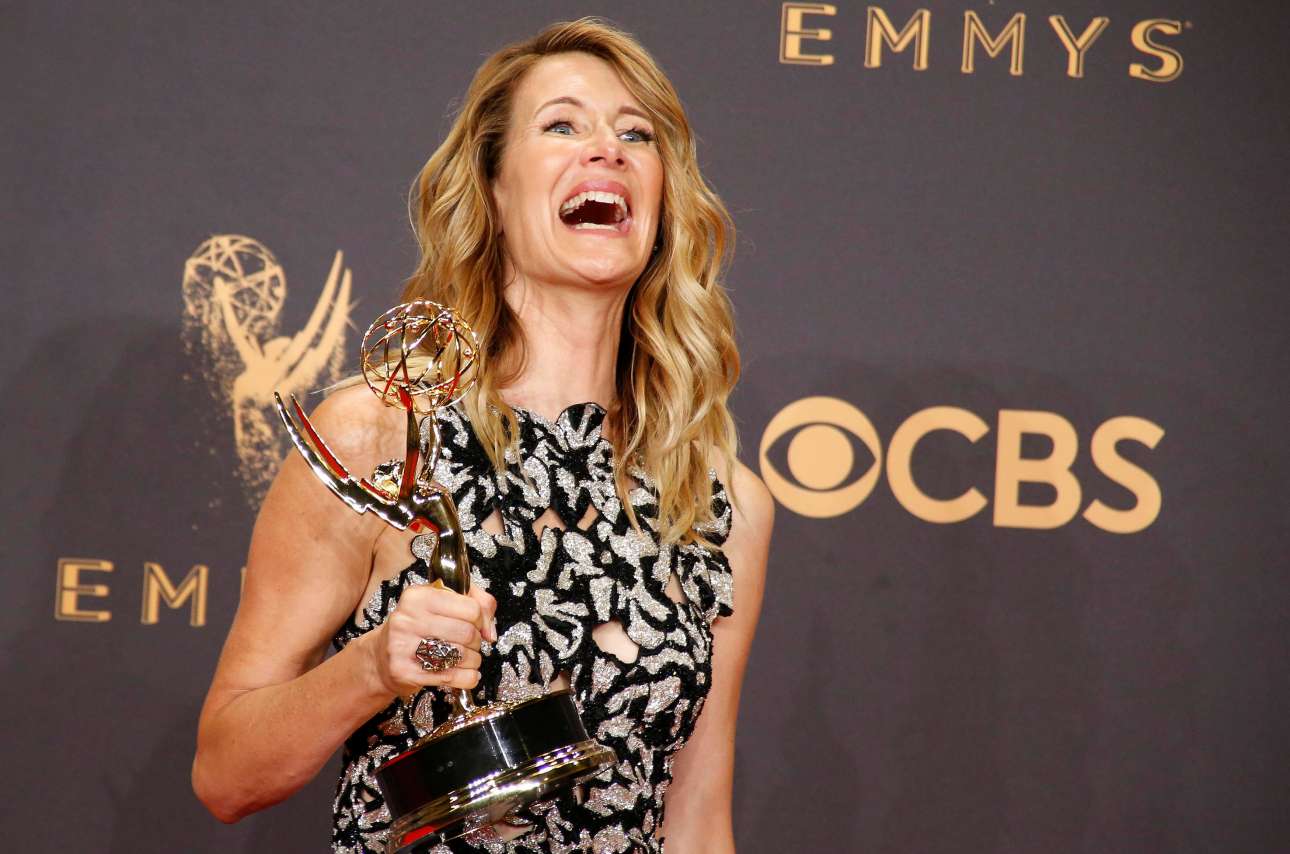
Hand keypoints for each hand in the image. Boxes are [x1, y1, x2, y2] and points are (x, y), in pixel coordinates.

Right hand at [365, 582, 497, 695]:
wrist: (381, 658)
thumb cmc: (417, 628)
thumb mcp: (441, 603)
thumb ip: (475, 601)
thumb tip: (490, 630)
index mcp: (417, 596)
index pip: (470, 607)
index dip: (482, 619)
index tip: (479, 625)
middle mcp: (406, 619)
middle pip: (467, 633)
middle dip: (476, 641)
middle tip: (470, 643)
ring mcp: (402, 646)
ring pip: (460, 656)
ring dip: (473, 660)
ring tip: (465, 658)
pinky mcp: (404, 672)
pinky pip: (451, 677)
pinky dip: (467, 678)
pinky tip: (464, 674)